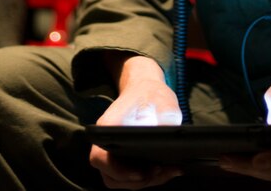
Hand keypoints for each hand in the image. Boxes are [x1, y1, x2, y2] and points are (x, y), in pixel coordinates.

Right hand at [88, 54, 183, 188]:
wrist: (146, 88)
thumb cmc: (151, 93)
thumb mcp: (163, 103)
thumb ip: (164, 122)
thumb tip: (169, 142)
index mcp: (107, 128)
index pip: (100, 159)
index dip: (119, 171)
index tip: (143, 173)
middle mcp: (104, 143)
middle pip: (112, 177)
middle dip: (139, 181)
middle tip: (164, 171)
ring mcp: (112, 152)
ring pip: (121, 180)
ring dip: (145, 181)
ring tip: (168, 171)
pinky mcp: (122, 157)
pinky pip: (130, 176)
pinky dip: (147, 177)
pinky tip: (167, 169)